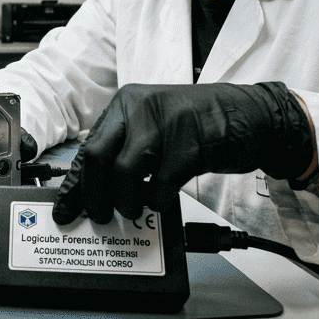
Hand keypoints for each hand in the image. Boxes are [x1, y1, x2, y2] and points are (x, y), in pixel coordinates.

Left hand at [52, 82, 313, 224]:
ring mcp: (165, 124)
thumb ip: (126, 149)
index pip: (89, 147)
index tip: (66, 209)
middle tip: (101, 215)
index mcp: (126, 103)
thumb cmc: (202, 125)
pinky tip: (162, 199)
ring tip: (135, 209)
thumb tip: (94, 188)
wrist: (252, 115)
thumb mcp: (156, 128)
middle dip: (94, 195)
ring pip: (124, 172)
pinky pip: (160, 183)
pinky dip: (157, 199)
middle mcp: (140, 108)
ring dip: (126, 201)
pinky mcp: (190, 145)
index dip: (74, 184)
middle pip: (98, 157)